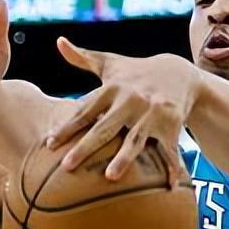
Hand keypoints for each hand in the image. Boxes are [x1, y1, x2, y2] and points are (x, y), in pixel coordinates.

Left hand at [45, 38, 195, 185]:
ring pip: (135, 140)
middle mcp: (130, 100)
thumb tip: (59, 41)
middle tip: (66, 166)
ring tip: (110, 177)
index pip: (83, 111)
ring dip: (123, 159)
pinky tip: (169, 187)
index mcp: (112, 88)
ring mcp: (151, 114)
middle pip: (104, 128)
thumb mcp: (111, 64)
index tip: (49, 144)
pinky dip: (172, 168)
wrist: (179, 73)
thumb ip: (83, 57)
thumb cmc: (136, 72)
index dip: (66, 128)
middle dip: (85, 147)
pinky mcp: (171, 125)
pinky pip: (169, 150)